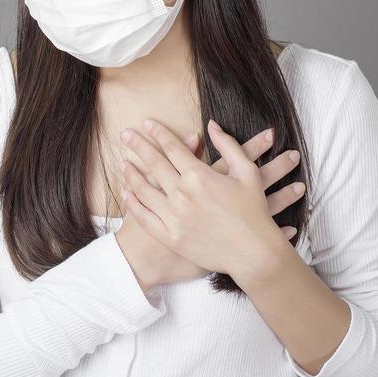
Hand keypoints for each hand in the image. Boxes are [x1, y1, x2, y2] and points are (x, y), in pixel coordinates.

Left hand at [116, 124, 303, 288]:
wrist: (254, 253)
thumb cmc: (254, 211)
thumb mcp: (248, 172)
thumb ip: (228, 145)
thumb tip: (211, 125)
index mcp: (200, 176)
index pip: (172, 147)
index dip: (158, 133)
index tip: (147, 123)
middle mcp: (182, 194)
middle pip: (154, 163)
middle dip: (138, 145)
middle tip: (126, 134)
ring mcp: (174, 217)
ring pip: (144, 190)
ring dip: (131, 174)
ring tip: (123, 162)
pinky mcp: (170, 237)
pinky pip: (144, 217)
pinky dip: (132, 204)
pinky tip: (126, 193)